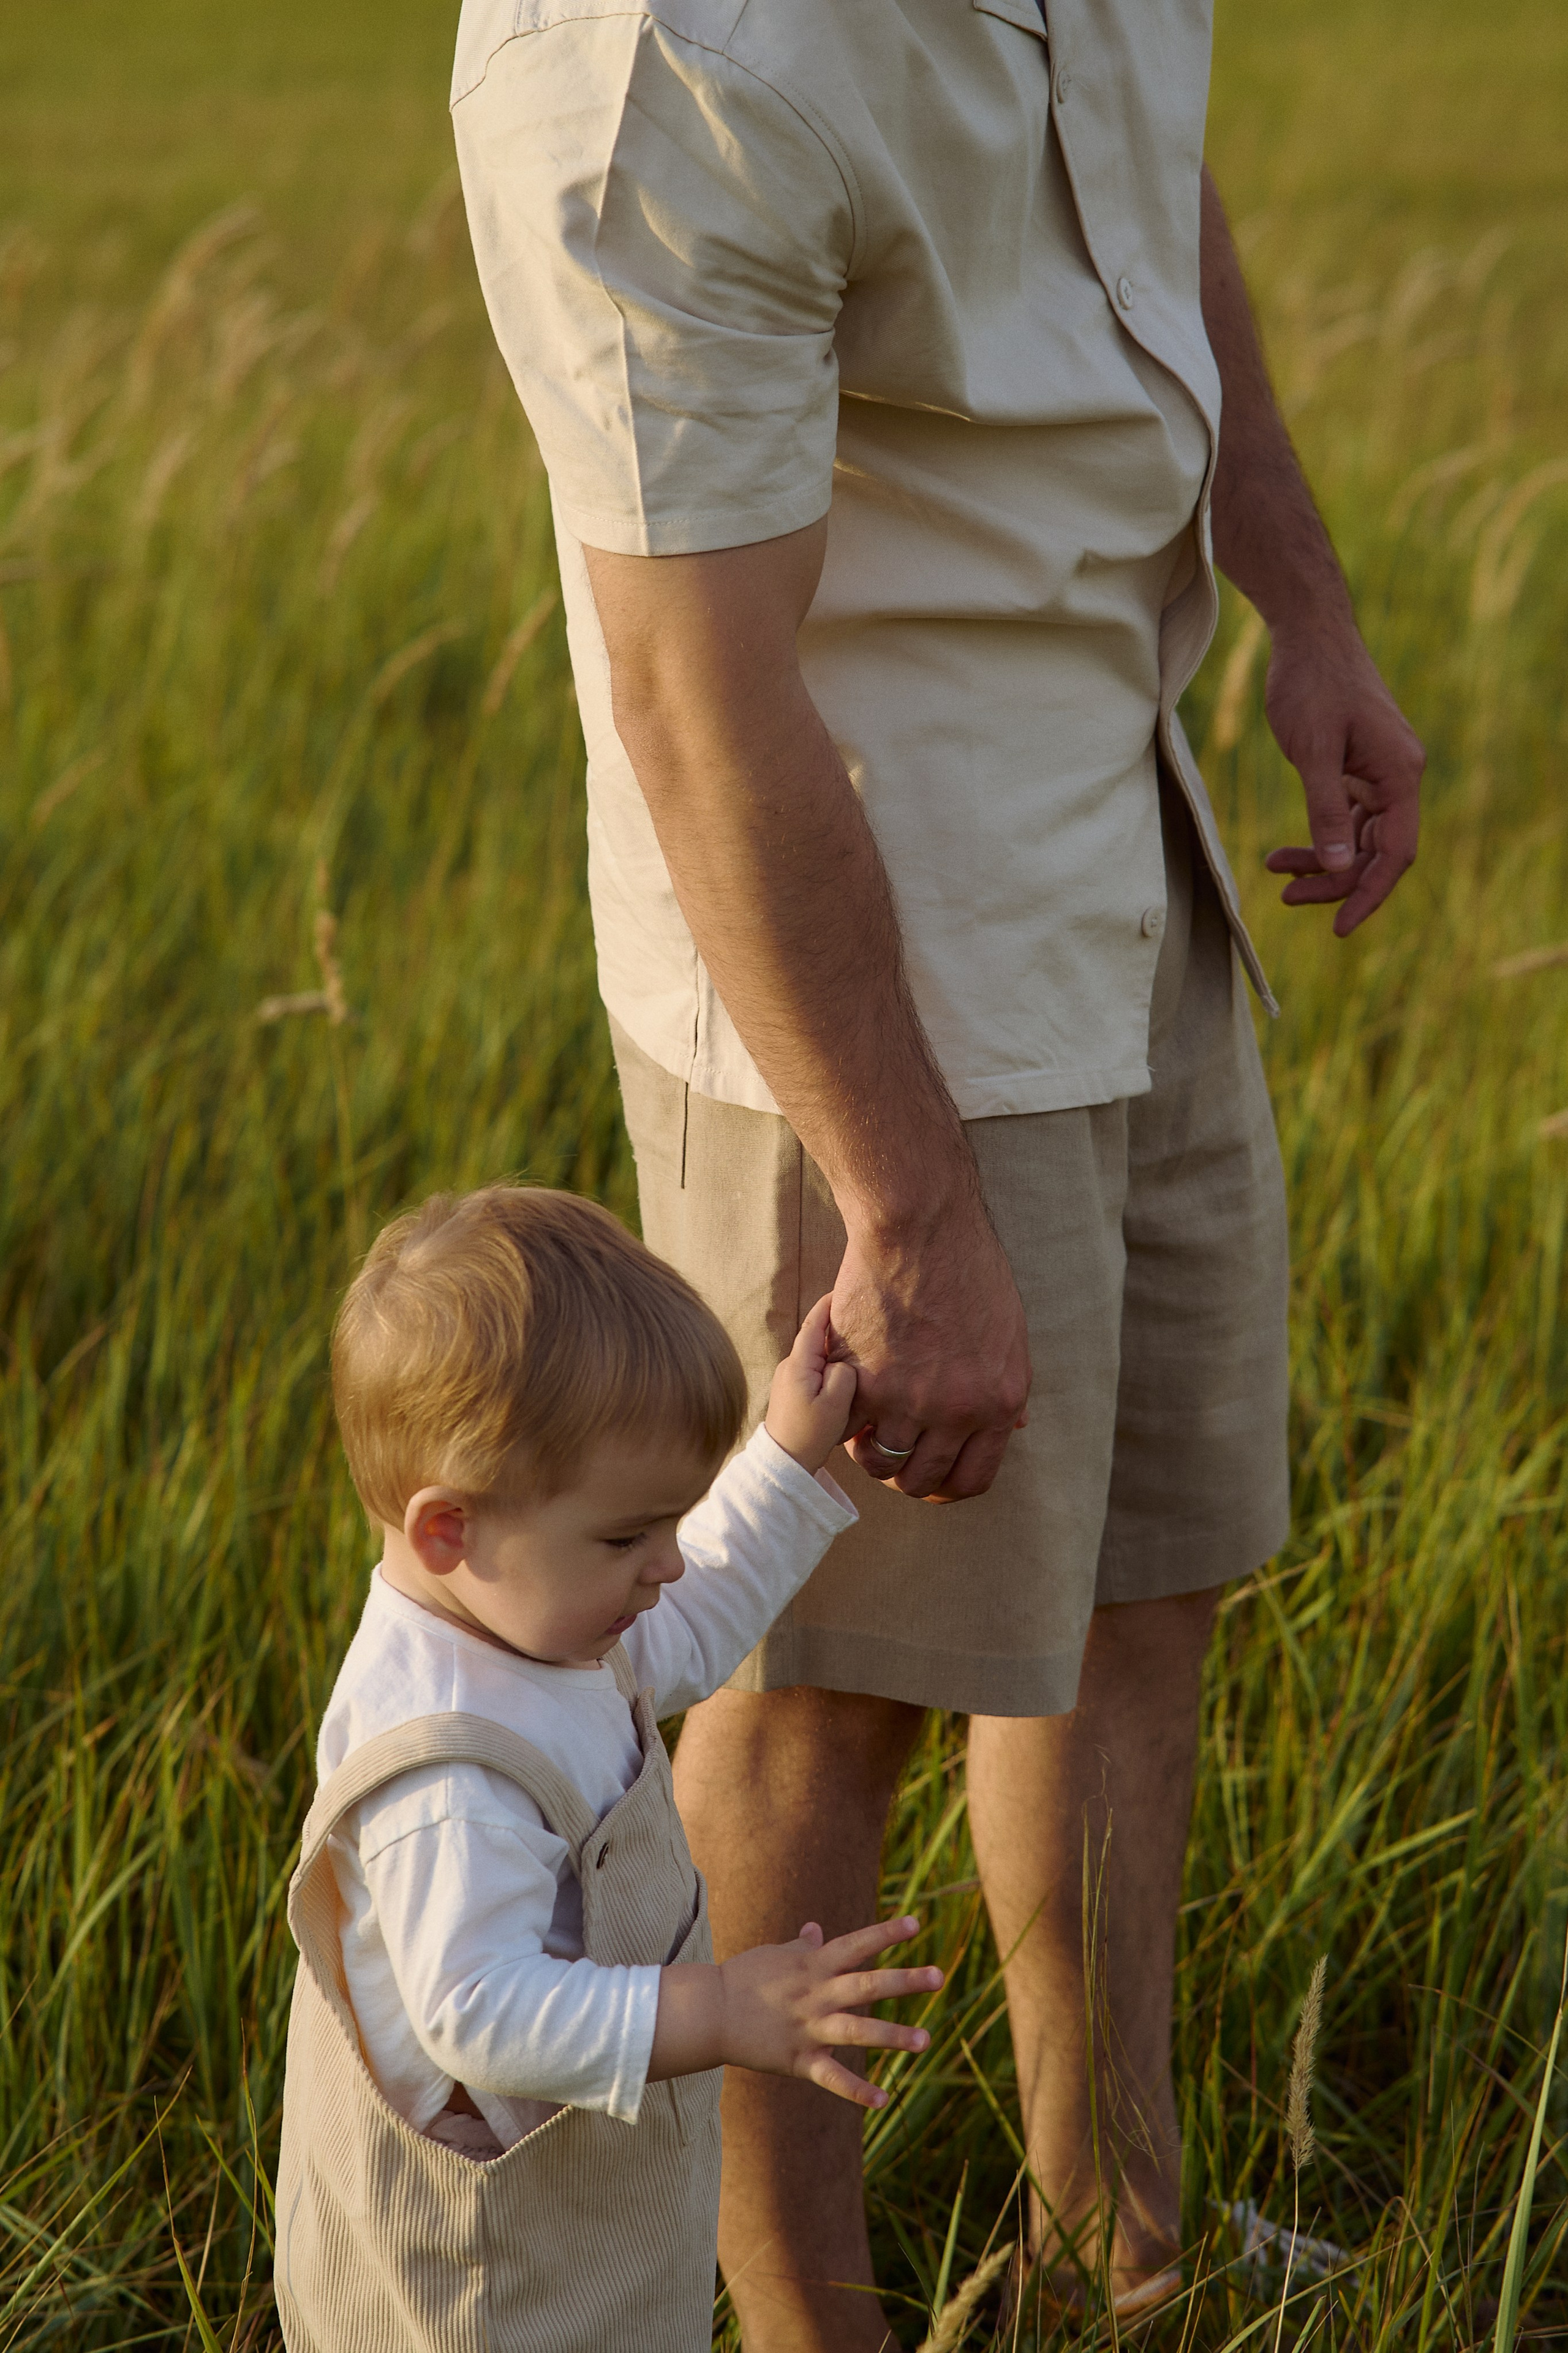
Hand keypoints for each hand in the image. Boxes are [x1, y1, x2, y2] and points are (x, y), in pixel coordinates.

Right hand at [717, 1916, 941, 2108]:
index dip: (885, 1934)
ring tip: (925, 2040)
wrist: (709, 2012)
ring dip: (892, 2035)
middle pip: (866, 1984)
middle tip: (939, 1977)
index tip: (916, 1925)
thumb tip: (817, 1929)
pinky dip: (857, 2090)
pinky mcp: (798, 2059)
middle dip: (904, 1981)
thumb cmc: (743, 1978)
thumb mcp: (775, 1955)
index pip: (856, 1944)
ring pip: (857, 2031)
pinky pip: (832, 2077)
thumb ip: (802, 1947)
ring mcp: (809, 2028)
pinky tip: (884, 2099)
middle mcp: (816, 1995)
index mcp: (813, 1966)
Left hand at [764, 1293, 859, 1473]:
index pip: (815, 1322)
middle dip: (839, 1326)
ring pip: (819, 1356)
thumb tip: (846, 1362)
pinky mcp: (793, 1392)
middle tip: (862, 1313)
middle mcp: (790, 1366)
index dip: (830, 1302)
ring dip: (837, 1350)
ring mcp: (790, 1378)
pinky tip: (847, 1375)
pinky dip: (831, 1367)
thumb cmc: (809, 1435)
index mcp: (799, 1363)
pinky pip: (816, 1370)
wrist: (783, 1464)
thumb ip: (845, 1374)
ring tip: (860, 1344)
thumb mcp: (836, 1404)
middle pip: (819, 1337)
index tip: (845, 1285)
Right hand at [831, 1203, 1030, 1500]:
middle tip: (887, 1447)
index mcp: (999, 1402)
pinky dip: (840, 1418)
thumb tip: (1017, 1427)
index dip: (944, 1485)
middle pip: (921, 1480)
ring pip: (878, 1461)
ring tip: (863, 1420)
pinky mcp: (864, 1380)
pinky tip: (844, 1394)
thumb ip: (1007, 1387)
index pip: (971, 1479)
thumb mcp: (1010, 1333)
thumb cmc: (968, 1267)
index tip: (926, 1471)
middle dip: (902, 1472)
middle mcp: (957, 1411)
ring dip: (867, 1448)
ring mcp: (908, 1401)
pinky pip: (844, 1427)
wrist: (923, 1225)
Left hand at [1261, 613, 1423, 933]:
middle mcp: (1396, 777)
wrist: (1308, 634)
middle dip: (1334, 880)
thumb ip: (1324, 810)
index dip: (1369, 893)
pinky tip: (1284, 854)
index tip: (1339, 927)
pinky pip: (1344, 819)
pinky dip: (1317, 837)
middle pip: (1375, 851)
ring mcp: (1377, 773)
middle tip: (1287, 899)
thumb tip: (1336, 865)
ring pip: (1357, 839)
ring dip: (1320, 861)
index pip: (1395, 852)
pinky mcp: (1355, 769)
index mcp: (1399, 774)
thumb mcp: (1313, 751)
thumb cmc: (1311, 683)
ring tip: (1276, 872)